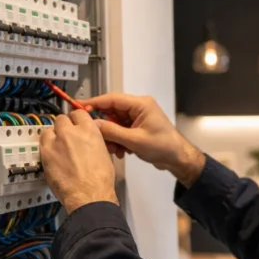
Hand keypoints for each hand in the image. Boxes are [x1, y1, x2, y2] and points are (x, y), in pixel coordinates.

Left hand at [40, 110, 118, 214]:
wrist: (89, 194)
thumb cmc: (99, 180)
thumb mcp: (104, 153)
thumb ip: (94, 140)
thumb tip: (89, 138)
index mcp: (89, 130)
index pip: (79, 113)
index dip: (76, 119)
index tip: (75, 123)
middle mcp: (71, 132)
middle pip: (62, 119)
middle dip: (64, 126)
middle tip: (66, 136)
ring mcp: (56, 142)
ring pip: (49, 129)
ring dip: (53, 136)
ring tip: (57, 147)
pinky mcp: (46, 153)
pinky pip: (42, 143)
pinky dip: (46, 147)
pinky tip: (52, 155)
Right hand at [82, 93, 205, 186]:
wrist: (177, 159)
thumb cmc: (163, 147)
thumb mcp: (135, 140)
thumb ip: (113, 132)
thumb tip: (94, 125)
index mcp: (141, 105)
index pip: (113, 99)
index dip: (95, 103)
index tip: (80, 107)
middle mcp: (138, 109)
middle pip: (112, 112)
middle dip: (105, 127)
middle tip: (98, 138)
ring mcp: (138, 119)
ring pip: (114, 124)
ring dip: (112, 137)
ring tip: (114, 150)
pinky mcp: (137, 129)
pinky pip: (120, 131)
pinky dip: (118, 141)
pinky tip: (121, 152)